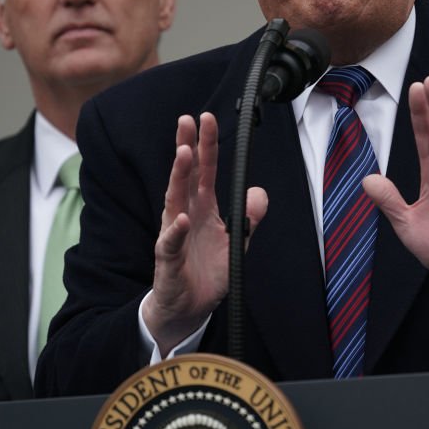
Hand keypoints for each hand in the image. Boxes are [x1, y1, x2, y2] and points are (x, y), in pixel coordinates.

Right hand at [143, 113, 267, 354]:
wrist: (187, 310)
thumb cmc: (206, 273)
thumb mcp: (236, 243)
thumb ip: (248, 218)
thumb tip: (260, 193)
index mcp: (202, 209)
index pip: (204, 171)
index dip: (207, 146)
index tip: (206, 118)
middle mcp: (185, 215)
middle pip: (185, 176)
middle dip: (186, 147)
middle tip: (186, 120)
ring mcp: (174, 235)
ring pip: (174, 201)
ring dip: (178, 177)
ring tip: (184, 154)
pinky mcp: (168, 260)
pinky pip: (170, 243)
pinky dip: (176, 231)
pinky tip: (182, 219)